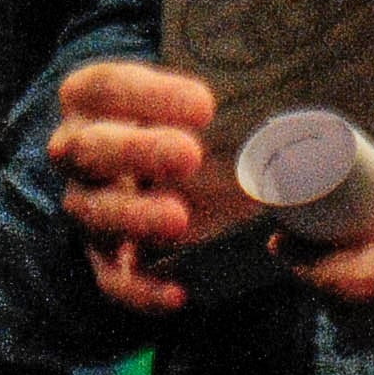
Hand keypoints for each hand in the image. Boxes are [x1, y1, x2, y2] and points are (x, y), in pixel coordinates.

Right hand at [46, 57, 217, 318]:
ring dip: (135, 216)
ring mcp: (87, 208)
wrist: (180, 180)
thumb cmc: (190, 127)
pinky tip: (179, 293)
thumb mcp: (196, 104)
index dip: (146, 94)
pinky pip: (113, 280)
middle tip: (190, 156)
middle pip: (88, 148)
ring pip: (93, 213)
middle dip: (137, 151)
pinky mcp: (104, 260)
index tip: (207, 107)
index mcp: (92, 102)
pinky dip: (143, 289)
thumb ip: (231, 90)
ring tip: (180, 220)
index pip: (102, 87)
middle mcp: (78, 154)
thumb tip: (295, 81)